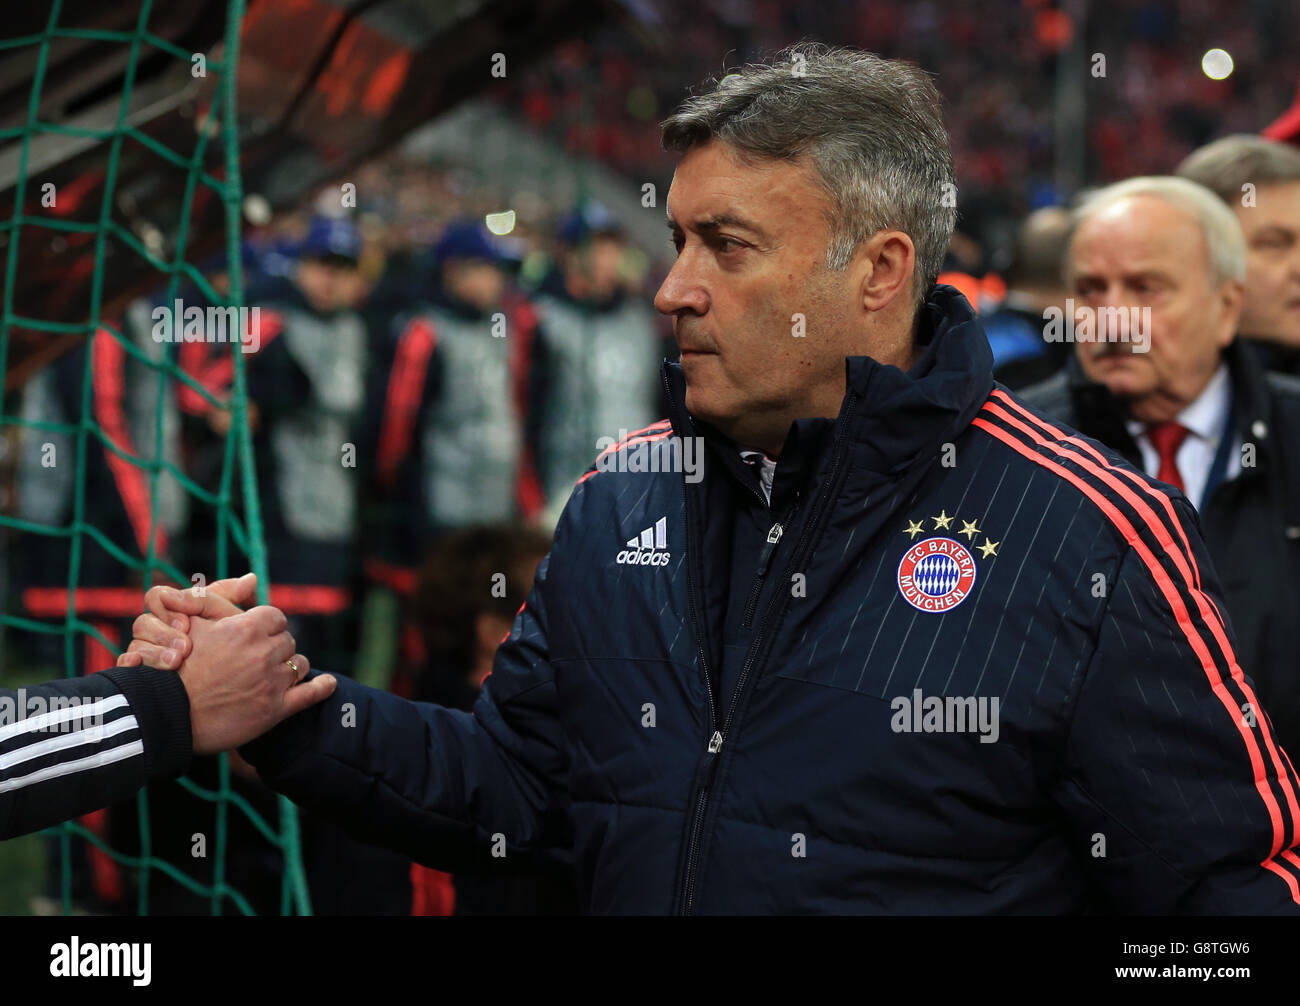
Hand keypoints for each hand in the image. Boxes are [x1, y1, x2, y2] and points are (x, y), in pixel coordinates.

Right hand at [118, 573, 258, 669]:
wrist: (202, 696)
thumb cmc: (220, 650)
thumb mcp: (225, 622)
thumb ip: (230, 599)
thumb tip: (252, 578)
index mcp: (170, 615)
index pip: (158, 597)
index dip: (170, 606)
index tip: (187, 623)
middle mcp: (152, 633)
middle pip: (143, 622)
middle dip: (163, 633)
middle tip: (184, 647)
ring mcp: (141, 654)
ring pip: (134, 644)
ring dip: (154, 653)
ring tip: (176, 662)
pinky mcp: (135, 674)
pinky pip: (125, 666)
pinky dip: (131, 666)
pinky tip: (143, 670)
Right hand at [180, 606, 335, 754]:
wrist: (167, 712)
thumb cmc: (176, 664)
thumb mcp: (193, 620)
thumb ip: (222, 596)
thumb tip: (253, 579)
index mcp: (248, 627)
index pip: (276, 617)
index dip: (266, 625)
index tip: (256, 634)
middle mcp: (265, 652)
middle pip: (287, 642)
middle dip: (276, 647)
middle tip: (259, 657)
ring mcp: (272, 682)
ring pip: (299, 664)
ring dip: (290, 666)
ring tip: (275, 673)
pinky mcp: (275, 710)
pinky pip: (311, 693)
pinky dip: (323, 687)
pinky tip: (328, 683)